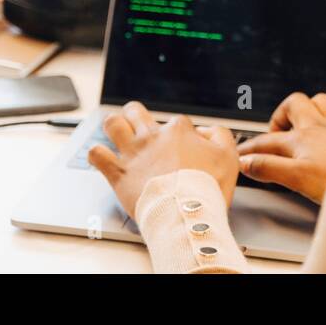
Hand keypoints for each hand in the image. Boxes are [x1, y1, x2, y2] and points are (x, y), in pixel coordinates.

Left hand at [88, 101, 239, 217]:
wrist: (186, 213)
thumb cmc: (207, 189)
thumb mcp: (229, 156)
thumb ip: (220, 136)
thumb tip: (207, 130)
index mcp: (178, 131)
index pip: (176, 121)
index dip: (181, 133)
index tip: (184, 149)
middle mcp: (153, 137)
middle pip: (135, 111)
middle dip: (135, 115)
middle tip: (139, 127)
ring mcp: (133, 154)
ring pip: (113, 124)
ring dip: (113, 126)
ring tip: (117, 133)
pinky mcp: (118, 173)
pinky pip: (97, 155)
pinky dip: (97, 155)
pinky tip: (102, 158)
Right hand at [237, 92, 325, 203]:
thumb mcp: (297, 179)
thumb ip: (269, 168)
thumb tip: (246, 162)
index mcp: (301, 139)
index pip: (267, 141)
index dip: (249, 149)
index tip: (239, 157)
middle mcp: (320, 127)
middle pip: (295, 104)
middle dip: (282, 115)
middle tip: (276, 134)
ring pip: (323, 103)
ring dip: (311, 109)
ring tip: (305, 125)